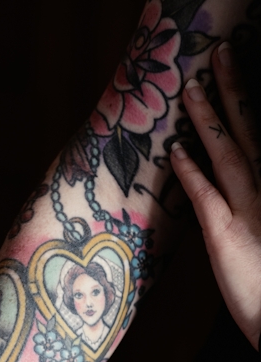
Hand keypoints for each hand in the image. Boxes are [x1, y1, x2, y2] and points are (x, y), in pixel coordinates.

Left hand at [170, 41, 260, 349]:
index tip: (232, 71)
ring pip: (231, 154)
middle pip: (252, 132)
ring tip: (193, 87)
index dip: (245, 104)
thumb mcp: (258, 233)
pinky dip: (193, 171)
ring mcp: (253, 213)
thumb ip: (244, 203)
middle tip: (220, 55)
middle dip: (235, 91)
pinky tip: (177, 149)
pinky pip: (209, 197)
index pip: (259, 138)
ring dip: (210, 118)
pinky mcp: (228, 238)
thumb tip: (216, 176)